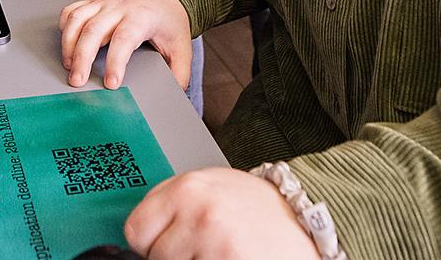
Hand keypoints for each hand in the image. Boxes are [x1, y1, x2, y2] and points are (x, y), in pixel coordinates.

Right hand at [59, 0, 190, 89]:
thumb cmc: (168, 19)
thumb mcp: (182, 46)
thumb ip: (179, 72)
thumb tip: (173, 93)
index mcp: (142, 17)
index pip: (124, 38)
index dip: (116, 62)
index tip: (111, 83)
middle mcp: (119, 8)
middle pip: (93, 30)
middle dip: (82, 57)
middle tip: (77, 81)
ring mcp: (103, 4)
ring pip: (78, 19)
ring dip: (69, 44)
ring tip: (69, 67)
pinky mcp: (93, 3)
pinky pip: (72, 11)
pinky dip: (65, 28)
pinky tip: (68, 46)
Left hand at [124, 168, 318, 259]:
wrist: (304, 218)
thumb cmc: (255, 206)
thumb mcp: (210, 187)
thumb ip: (173, 203)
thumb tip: (141, 233)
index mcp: (187, 188)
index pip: (136, 229)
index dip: (149, 242)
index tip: (163, 243)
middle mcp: (199, 214)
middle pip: (156, 255)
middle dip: (175, 255)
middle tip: (201, 247)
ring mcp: (215, 244)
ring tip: (217, 251)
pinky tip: (228, 258)